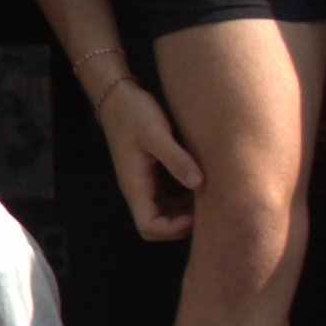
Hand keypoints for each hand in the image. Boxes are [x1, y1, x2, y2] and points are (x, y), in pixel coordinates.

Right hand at [95, 78, 201, 242]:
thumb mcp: (156, 134)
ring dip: (184, 211)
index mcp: (136, 186)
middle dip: (181, 225)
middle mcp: (139, 190)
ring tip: (207, 196)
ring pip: (164, 212)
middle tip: (206, 209)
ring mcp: (145, 183)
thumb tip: (198, 183)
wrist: (118, 96)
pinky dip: (184, 196)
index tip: (195, 215)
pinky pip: (168, 196)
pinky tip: (201, 182)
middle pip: (156, 226)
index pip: (149, 227)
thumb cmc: (134, 114)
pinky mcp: (152, 174)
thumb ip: (176, 159)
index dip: (172, 229)